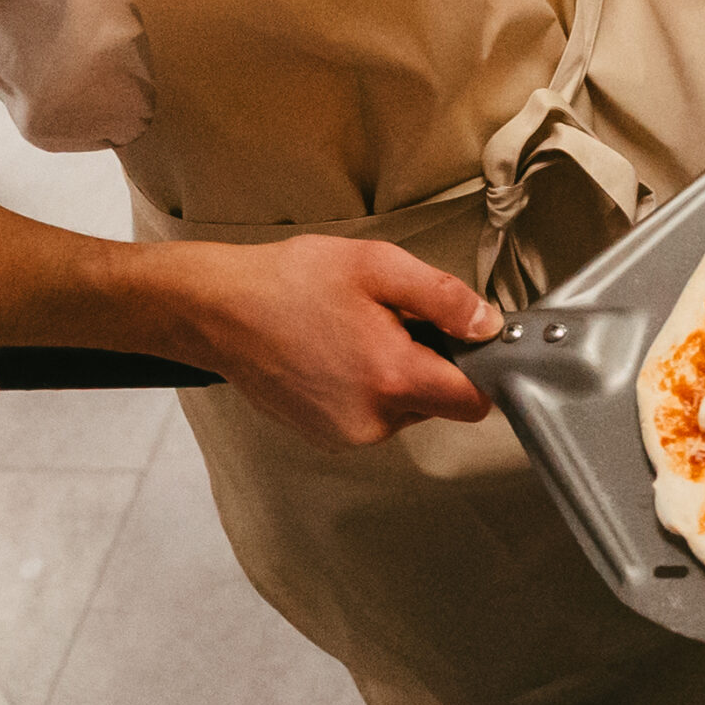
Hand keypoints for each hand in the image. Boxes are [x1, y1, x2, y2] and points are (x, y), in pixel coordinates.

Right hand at [192, 235, 500, 447]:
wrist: (216, 309)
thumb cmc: (288, 282)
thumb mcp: (377, 266)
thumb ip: (444, 298)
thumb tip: (487, 324)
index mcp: (393, 379)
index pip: (474, 401)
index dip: (479, 369)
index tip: (464, 343)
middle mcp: (372, 421)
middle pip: (437, 403)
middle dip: (426, 364)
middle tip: (388, 322)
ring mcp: (345, 435)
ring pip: (402, 410)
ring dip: (393, 376)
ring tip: (353, 334)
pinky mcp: (324, 437)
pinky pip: (369, 417)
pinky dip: (363, 389)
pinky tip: (334, 354)